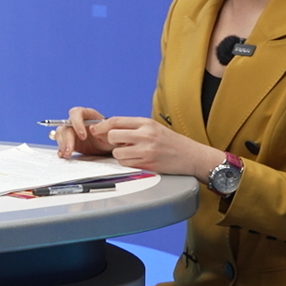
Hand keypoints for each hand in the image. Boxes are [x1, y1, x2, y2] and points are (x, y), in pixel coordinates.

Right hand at [54, 107, 112, 157]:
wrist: (108, 145)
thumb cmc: (110, 135)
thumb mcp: (111, 132)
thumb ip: (103, 129)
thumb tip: (92, 129)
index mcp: (87, 114)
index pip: (76, 113)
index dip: (77, 123)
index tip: (83, 136)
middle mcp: (77, 121)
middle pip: (66, 125)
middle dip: (67, 138)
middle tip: (70, 149)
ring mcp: (72, 131)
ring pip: (61, 134)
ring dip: (62, 144)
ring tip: (67, 154)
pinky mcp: (69, 141)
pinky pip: (61, 143)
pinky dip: (61, 149)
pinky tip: (63, 154)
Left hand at [98, 115, 221, 177]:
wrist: (191, 156)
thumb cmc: (171, 142)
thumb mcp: (153, 128)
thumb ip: (133, 127)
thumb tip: (107, 128)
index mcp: (145, 123)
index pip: (116, 121)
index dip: (101, 126)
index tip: (94, 130)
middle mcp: (145, 135)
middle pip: (112, 135)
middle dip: (111, 141)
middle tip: (119, 144)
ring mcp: (147, 150)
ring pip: (117, 153)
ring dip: (120, 154)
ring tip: (133, 153)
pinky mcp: (148, 164)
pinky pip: (126, 164)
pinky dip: (128, 163)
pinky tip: (138, 160)